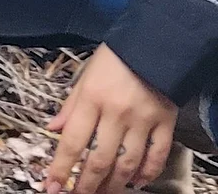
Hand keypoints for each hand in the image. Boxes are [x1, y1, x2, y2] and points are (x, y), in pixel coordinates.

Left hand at [44, 46, 175, 193]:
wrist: (159, 40)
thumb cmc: (118, 57)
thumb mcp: (86, 75)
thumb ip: (70, 105)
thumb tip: (52, 129)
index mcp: (92, 99)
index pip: (71, 142)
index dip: (60, 169)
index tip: (51, 187)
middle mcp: (116, 113)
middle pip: (99, 160)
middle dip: (85, 185)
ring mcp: (143, 120)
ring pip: (126, 164)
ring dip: (113, 185)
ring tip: (103, 193)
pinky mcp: (166, 122)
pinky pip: (156, 155)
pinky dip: (147, 173)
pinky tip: (137, 182)